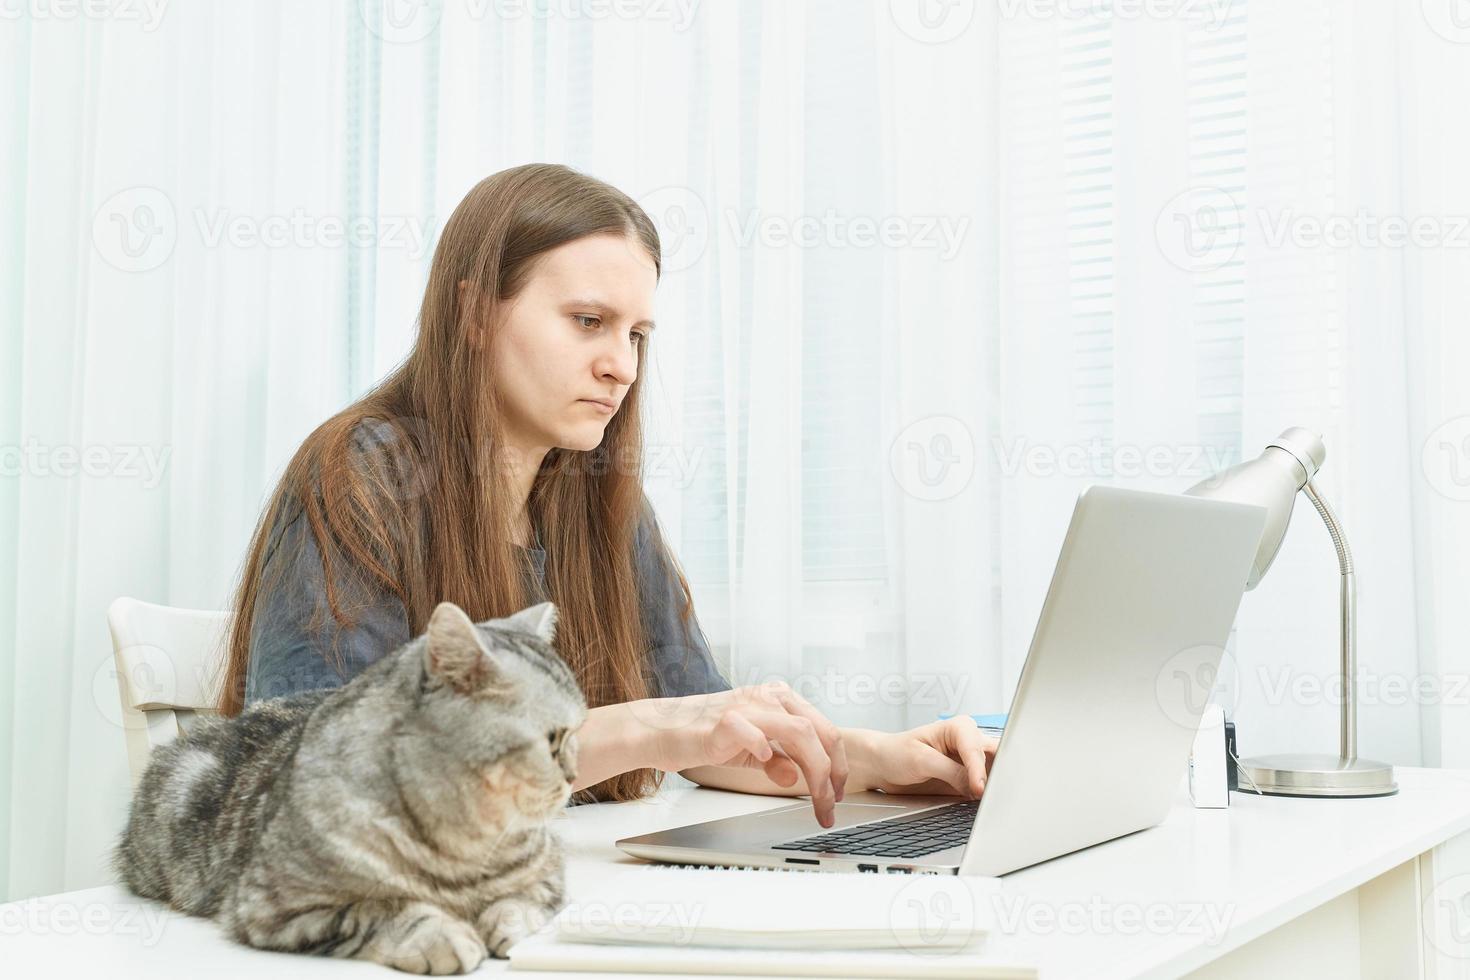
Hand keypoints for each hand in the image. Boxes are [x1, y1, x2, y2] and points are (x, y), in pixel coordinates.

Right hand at [636, 682, 849, 826]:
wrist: (660, 729)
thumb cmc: (704, 735)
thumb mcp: (750, 751)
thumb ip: (777, 761)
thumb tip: (797, 777)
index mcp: (778, 699)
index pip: (824, 728)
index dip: (838, 763)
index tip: (838, 792)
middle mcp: (767, 697)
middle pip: (818, 731)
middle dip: (832, 773)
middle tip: (830, 804)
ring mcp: (746, 706)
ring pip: (798, 731)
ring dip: (814, 771)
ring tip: (814, 798)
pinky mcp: (723, 720)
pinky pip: (753, 732)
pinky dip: (766, 750)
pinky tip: (768, 765)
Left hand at [858, 716, 996, 797]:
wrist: (884, 765)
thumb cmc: (896, 752)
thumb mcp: (921, 760)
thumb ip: (950, 772)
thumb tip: (976, 786)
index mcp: (958, 728)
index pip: (976, 749)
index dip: (979, 770)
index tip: (979, 789)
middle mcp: (969, 742)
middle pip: (996, 757)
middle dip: (1000, 775)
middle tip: (998, 794)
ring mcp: (971, 761)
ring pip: (997, 772)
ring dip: (997, 786)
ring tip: (995, 802)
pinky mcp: (969, 779)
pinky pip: (987, 787)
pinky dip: (990, 796)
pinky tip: (988, 805)